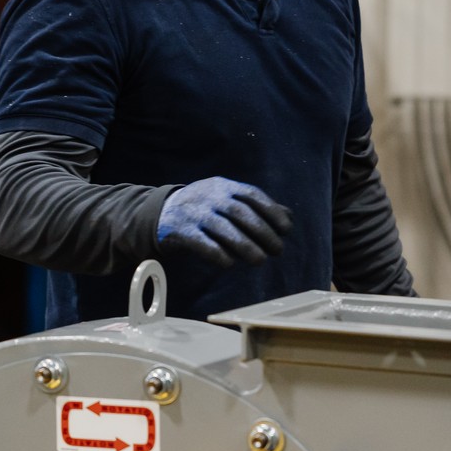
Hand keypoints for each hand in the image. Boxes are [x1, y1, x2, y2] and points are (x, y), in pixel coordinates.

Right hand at [156, 177, 293, 266]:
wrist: (162, 212)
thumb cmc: (206, 208)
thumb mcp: (228, 199)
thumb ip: (257, 207)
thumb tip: (289, 216)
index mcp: (224, 186)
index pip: (252, 195)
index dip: (272, 211)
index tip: (286, 229)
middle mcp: (210, 197)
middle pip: (240, 212)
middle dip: (262, 232)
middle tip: (277, 250)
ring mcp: (195, 213)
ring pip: (223, 229)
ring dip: (245, 246)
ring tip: (260, 260)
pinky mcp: (181, 232)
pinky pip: (203, 244)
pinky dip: (218, 254)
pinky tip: (230, 264)